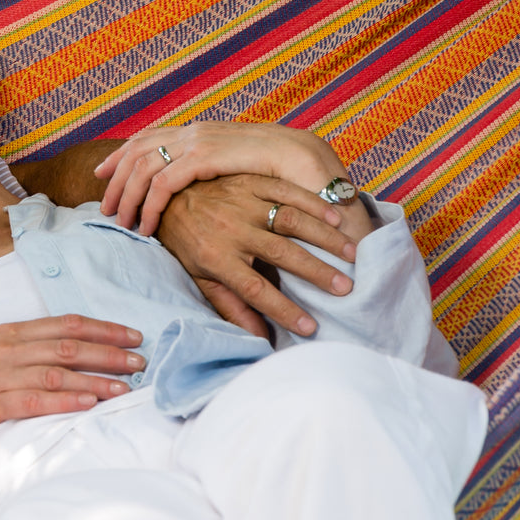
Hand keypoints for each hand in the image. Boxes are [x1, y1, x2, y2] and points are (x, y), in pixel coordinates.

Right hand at [0, 314, 144, 449]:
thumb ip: (24, 349)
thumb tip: (68, 350)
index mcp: (8, 333)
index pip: (64, 325)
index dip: (102, 329)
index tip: (133, 335)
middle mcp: (4, 349)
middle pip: (67, 345)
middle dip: (109, 353)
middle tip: (141, 361)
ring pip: (56, 371)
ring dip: (96, 378)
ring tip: (125, 387)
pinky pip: (33, 400)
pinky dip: (64, 400)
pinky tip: (88, 403)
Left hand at [97, 122, 340, 235]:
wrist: (307, 160)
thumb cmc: (278, 171)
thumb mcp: (235, 167)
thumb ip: (213, 170)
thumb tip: (195, 187)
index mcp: (199, 130)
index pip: (148, 137)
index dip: (121, 154)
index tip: (103, 173)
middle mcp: (193, 131)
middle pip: (136, 150)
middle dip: (115, 178)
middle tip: (104, 207)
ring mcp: (196, 141)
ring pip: (142, 167)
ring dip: (127, 196)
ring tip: (120, 223)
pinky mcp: (203, 157)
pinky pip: (162, 183)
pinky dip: (149, 206)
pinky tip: (146, 227)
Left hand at [154, 174, 360, 337]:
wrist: (167, 195)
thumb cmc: (187, 242)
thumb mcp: (201, 278)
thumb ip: (230, 306)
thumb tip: (258, 338)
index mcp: (217, 257)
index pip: (255, 289)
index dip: (283, 310)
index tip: (311, 327)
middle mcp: (232, 229)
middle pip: (281, 253)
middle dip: (316, 272)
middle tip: (346, 288)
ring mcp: (242, 202)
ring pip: (289, 219)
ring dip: (323, 236)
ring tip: (352, 253)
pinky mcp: (250, 181)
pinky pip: (286, 190)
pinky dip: (312, 202)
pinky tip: (336, 216)